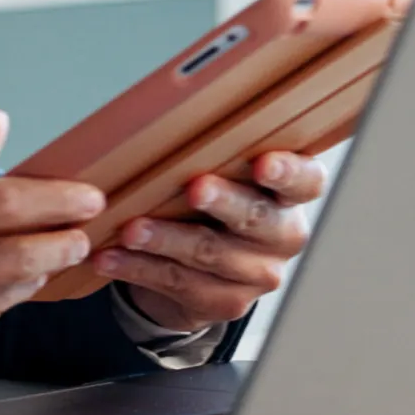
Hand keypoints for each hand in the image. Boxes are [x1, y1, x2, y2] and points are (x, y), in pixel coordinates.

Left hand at [93, 151, 327, 332]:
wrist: (198, 267)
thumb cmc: (209, 202)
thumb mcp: (218, 173)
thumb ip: (211, 153)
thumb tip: (165, 114)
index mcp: (287, 194)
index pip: (304, 180)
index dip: (288, 172)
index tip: (264, 163)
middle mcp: (282, 234)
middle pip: (256, 217)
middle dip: (223, 202)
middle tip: (195, 189)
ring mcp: (257, 272)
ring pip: (210, 253)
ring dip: (165, 239)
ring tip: (130, 229)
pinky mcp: (226, 301)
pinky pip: (178, 282)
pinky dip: (138, 267)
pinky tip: (109, 256)